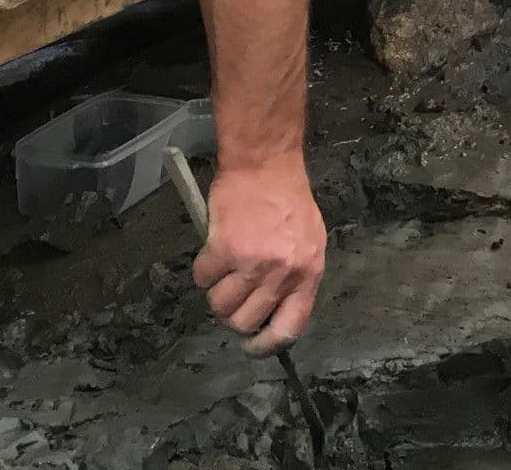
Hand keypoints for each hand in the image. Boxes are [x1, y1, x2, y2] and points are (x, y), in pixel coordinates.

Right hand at [193, 159, 325, 354]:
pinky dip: (202, 270)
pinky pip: (202, 278)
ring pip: (220, 305)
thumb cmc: (287, 199)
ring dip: (215, 293)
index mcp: (308, 273)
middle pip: (245, 322)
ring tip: (223, 271)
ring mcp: (253, 263)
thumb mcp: (308, 241)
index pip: (289, 327)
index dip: (266, 345)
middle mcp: (283, 273)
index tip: (251, 346)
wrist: (265, 164)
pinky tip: (213, 251)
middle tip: (230, 296)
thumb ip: (295, 276)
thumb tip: (274, 310)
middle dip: (232, 315)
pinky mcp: (224, 249)